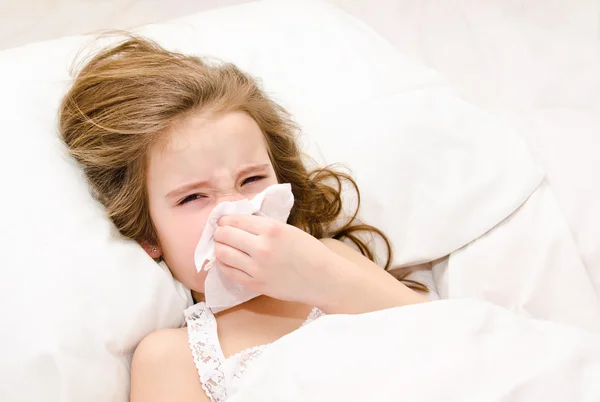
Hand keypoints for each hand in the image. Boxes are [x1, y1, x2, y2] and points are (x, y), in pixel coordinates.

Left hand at [212, 214, 348, 306]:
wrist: (323, 279)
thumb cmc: (309, 251)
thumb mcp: (288, 229)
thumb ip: (263, 225)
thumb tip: (238, 221)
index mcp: (271, 229)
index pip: (234, 220)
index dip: (224, 220)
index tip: (223, 222)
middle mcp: (262, 247)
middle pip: (224, 235)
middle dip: (219, 233)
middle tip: (220, 234)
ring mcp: (257, 268)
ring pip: (222, 254)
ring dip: (219, 248)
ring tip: (223, 247)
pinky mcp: (256, 284)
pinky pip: (229, 272)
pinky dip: (224, 264)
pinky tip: (228, 261)